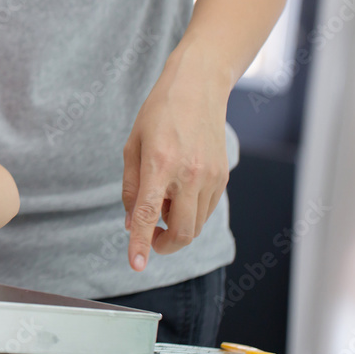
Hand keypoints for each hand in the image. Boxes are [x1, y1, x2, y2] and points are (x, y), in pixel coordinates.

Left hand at [121, 55, 230, 270]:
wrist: (198, 88)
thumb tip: (132, 223)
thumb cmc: (158, 114)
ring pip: (196, 225)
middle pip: (182, 232)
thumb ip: (131, 188)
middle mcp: (189, 174)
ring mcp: (211, 177)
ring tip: (163, 202)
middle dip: (164, 245)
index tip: (136, 265)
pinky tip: (179, 193)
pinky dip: (190, 213)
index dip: (141, 244)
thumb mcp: (132, 146)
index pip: (149, 215)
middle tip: (151, 238)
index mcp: (160, 164)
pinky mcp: (223, 177)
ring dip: (177, 227)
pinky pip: (206, 210)